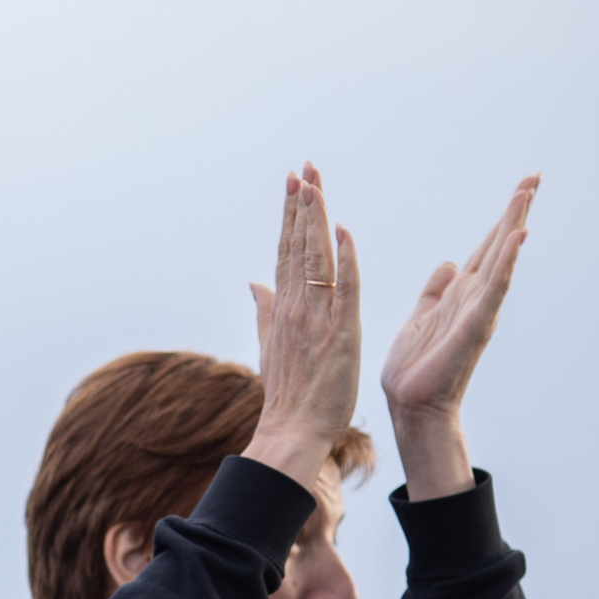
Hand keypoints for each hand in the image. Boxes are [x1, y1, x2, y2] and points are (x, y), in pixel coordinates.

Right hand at [242, 163, 362, 485]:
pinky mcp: (340, 333)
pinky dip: (343, 261)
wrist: (292, 430)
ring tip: (316, 184)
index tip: (294, 183)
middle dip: (301, 205)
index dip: (291, 216)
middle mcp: (297, 307)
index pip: (287, 251)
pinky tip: (343, 232)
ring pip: (316, 259)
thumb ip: (265, 310)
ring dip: (316, 221)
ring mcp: (317, 318)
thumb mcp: (271, 346)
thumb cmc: (287, 394)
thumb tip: (254, 281)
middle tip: (304, 168)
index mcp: (284, 309)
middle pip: (298, 246)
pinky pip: (343, 290)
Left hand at [379, 176, 536, 498]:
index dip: (501, 220)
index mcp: (458, 295)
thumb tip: (448, 264)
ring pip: (501, 260)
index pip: (484, 250)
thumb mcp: (421, 319)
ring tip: (527, 194)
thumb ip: (435, 292)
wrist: (412, 407)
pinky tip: (518, 237)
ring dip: (514, 226)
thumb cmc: (415, 369)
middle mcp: (474, 298)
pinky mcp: (475, 326)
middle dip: (515, 211)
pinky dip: (507, 263)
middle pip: (499, 247)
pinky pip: (494, 289)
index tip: (520, 188)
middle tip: (534, 177)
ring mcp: (478, 311)